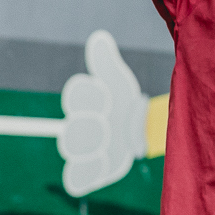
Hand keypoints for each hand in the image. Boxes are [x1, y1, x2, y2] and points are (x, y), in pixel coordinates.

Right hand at [57, 30, 149, 197]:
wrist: (143, 127)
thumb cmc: (125, 100)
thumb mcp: (118, 81)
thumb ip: (105, 63)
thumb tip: (98, 37)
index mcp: (85, 103)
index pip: (75, 97)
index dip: (88, 95)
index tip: (106, 95)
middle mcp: (81, 127)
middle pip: (71, 129)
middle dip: (90, 126)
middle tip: (108, 124)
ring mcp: (87, 149)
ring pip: (76, 151)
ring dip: (91, 148)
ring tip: (109, 145)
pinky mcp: (95, 167)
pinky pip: (79, 177)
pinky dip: (84, 176)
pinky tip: (102, 165)